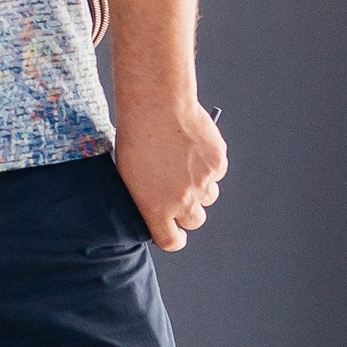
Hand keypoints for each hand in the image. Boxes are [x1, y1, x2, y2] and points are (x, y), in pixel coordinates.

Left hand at [114, 99, 226, 250]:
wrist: (155, 106)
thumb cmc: (134, 137)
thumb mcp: (129, 174)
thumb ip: (146, 196)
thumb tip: (157, 207)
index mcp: (155, 208)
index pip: (171, 241)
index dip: (174, 238)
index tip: (174, 232)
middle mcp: (182, 201)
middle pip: (195, 221)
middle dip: (189, 211)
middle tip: (179, 192)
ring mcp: (203, 183)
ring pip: (208, 195)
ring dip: (200, 186)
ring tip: (182, 162)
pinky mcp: (217, 164)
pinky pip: (216, 172)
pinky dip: (208, 164)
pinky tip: (191, 146)